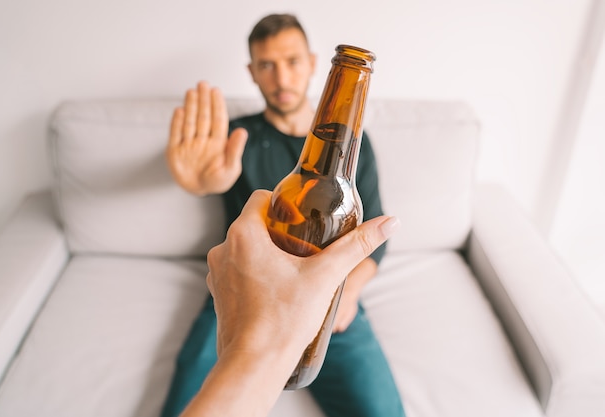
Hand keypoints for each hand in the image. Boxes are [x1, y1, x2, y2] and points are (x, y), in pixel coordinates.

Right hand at [167, 81, 248, 195]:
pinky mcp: (175, 150)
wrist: (199, 190)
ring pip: (190, 122)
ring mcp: (189, 143)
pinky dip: (177, 123)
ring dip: (191, 106)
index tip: (216, 91)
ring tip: (192, 92)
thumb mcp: (230, 168)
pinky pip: (176, 134)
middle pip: (203, 117)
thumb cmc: (217, 181)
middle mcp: (203, 139)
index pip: (218, 120)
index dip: (217, 105)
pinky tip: (180, 110)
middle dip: (203, 100)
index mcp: (218, 142)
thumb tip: (243, 131)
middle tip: (203, 84)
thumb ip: (235, 150)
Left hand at [206, 190, 400, 361]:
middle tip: (304, 247)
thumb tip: (390, 223)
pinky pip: (238, 270)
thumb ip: (357, 246)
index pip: (261, 198)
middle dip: (280, 231)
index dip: (284, 204)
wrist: (255, 364)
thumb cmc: (284, 320)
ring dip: (267, 253)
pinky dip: (256, 273)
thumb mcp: (326, 276)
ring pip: (245, 248)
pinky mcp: (219, 293)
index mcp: (243, 235)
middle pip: (255, 224)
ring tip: (293, 270)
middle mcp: (223, 249)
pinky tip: (277, 290)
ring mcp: (217, 272)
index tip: (302, 220)